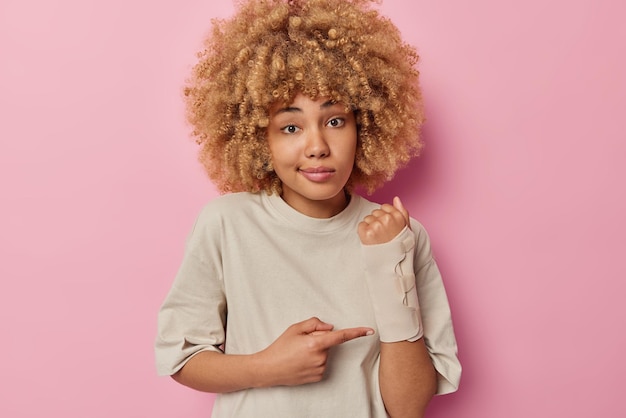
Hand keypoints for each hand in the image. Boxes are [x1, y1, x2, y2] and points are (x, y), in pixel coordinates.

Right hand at [255, 317, 373, 386]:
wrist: (269, 369)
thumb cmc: (280, 347)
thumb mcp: (295, 328)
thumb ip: (314, 323)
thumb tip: (329, 327)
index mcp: (316, 343)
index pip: (341, 336)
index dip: (356, 332)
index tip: (369, 331)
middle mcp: (321, 357)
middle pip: (328, 343)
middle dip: (319, 339)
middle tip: (301, 342)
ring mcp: (320, 369)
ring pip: (325, 353)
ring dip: (316, 350)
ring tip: (299, 353)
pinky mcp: (318, 377)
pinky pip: (321, 363)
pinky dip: (314, 360)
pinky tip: (301, 361)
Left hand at [358, 196, 409, 244]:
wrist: (391, 265)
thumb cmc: (399, 247)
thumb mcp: (407, 229)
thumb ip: (402, 212)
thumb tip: (396, 198)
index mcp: (398, 217)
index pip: (385, 207)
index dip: (385, 217)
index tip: (388, 228)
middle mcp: (387, 219)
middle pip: (375, 212)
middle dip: (377, 221)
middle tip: (383, 236)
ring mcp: (376, 226)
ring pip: (367, 219)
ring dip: (370, 228)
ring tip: (377, 239)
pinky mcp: (366, 233)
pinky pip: (361, 226)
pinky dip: (363, 233)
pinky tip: (371, 241)